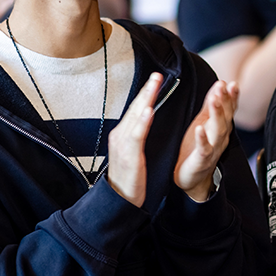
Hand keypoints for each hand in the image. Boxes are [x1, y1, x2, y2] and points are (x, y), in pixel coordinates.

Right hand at [107, 72, 161, 207]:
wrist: (119, 200)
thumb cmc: (129, 179)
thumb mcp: (133, 154)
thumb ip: (138, 137)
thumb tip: (146, 122)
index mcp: (123, 135)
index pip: (136, 109)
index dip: (145, 94)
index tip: (155, 79)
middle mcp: (120, 136)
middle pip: (135, 108)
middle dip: (146, 90)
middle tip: (157, 74)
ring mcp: (123, 145)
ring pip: (135, 117)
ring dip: (145, 99)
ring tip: (154, 84)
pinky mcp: (129, 156)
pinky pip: (136, 136)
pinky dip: (142, 122)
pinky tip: (148, 110)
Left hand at [174, 80, 237, 200]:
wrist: (192, 179)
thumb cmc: (196, 149)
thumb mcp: (203, 122)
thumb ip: (211, 105)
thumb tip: (221, 83)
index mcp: (220, 127)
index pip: (229, 109)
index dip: (231, 96)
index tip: (231, 83)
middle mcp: (220, 137)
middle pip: (226, 117)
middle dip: (226, 101)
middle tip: (223, 86)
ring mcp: (212, 149)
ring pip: (218, 131)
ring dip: (217, 115)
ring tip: (215, 100)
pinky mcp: (201, 160)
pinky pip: (204, 149)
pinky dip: (202, 139)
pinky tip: (199, 128)